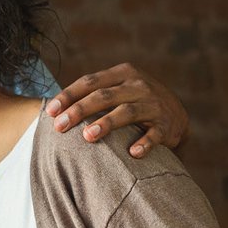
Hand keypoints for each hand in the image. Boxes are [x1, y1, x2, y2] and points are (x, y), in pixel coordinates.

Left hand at [46, 62, 189, 157]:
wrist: (176, 117)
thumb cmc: (134, 103)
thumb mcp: (117, 91)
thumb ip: (92, 95)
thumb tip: (52, 110)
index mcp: (122, 73)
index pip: (90, 81)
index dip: (69, 95)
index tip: (51, 112)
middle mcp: (139, 85)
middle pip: (104, 96)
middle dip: (80, 110)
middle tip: (60, 126)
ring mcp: (154, 104)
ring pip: (127, 112)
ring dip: (107, 123)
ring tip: (88, 137)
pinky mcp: (167, 125)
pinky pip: (155, 134)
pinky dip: (145, 143)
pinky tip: (133, 153)